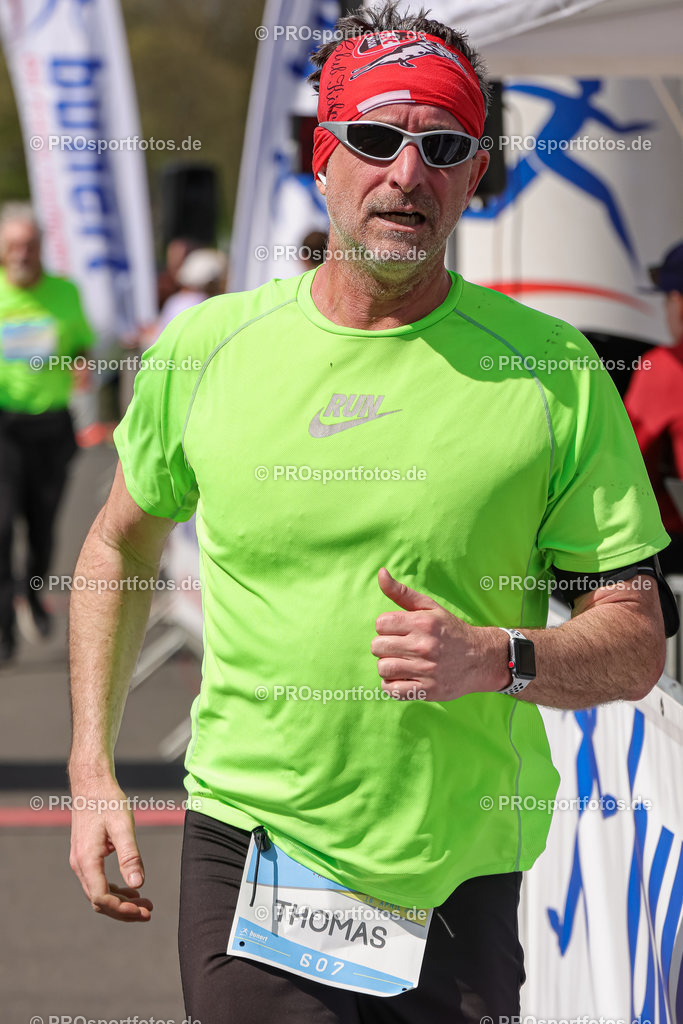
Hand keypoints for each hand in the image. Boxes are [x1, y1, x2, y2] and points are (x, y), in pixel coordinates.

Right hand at [69, 777, 152, 921]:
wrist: (91, 784)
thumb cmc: (108, 801)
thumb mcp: (123, 826)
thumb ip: (130, 856)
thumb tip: (139, 884)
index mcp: (87, 860)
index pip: (102, 898)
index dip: (122, 910)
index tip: (144, 911)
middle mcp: (80, 865)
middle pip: (99, 901)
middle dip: (124, 911)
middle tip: (149, 912)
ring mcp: (81, 861)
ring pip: (98, 894)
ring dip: (121, 902)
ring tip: (145, 903)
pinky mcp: (86, 856)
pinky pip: (98, 882)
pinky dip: (115, 890)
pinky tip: (132, 889)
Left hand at [371, 568, 506, 699]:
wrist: (481, 659)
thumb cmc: (450, 631)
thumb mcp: (430, 607)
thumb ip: (402, 592)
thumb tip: (381, 573)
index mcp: (423, 623)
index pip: (381, 624)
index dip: (386, 628)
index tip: (398, 631)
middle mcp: (424, 646)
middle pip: (378, 647)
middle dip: (385, 647)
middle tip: (400, 648)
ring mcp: (426, 670)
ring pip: (383, 668)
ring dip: (388, 666)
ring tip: (401, 663)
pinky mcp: (427, 690)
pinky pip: (391, 690)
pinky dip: (392, 685)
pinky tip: (403, 678)